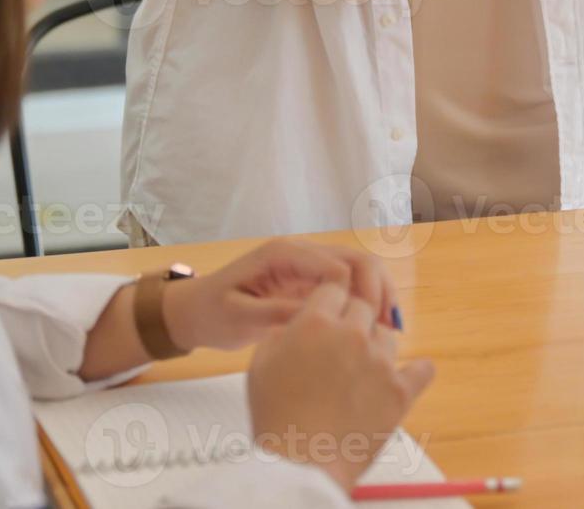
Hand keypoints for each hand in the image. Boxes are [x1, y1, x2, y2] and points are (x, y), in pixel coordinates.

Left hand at [164, 239, 397, 352]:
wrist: (193, 312)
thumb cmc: (212, 314)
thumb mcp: (238, 318)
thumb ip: (275, 315)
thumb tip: (316, 317)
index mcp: (284, 255)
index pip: (337, 265)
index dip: (360, 293)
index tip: (371, 326)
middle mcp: (301, 253)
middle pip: (356, 260)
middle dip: (378, 290)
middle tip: (389, 328)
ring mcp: (307, 266)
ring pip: (358, 271)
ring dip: (377, 295)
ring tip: (389, 329)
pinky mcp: (310, 281)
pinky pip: (347, 285)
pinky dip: (365, 302)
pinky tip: (375, 328)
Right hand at [248, 282, 434, 491]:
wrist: (301, 463)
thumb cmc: (276, 416)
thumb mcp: (261, 363)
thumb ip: (282, 331)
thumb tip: (299, 322)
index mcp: (316, 322)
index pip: (334, 287)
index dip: (330, 300)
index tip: (329, 311)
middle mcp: (352, 334)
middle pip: (363, 307)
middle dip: (350, 321)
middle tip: (339, 346)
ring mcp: (380, 362)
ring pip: (387, 337)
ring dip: (374, 348)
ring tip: (357, 373)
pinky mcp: (400, 391)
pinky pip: (421, 369)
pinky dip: (417, 370)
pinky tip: (413, 372)